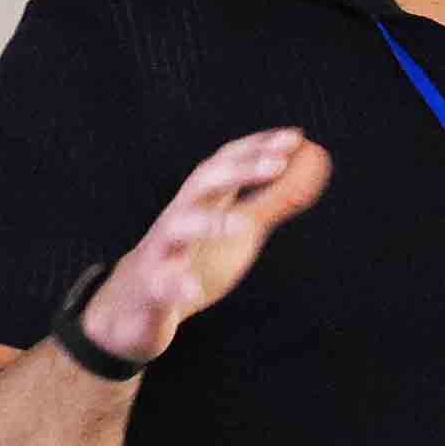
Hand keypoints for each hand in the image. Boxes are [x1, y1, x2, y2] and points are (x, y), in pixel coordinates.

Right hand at [79, 127, 331, 365]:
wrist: (133, 308)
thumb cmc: (191, 258)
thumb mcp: (237, 228)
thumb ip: (271, 201)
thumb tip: (311, 170)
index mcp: (201, 203)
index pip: (225, 164)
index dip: (257, 148)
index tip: (294, 136)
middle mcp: (178, 219)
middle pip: (203, 184)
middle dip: (239, 170)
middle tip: (278, 163)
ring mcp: (161, 253)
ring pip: (177, 229)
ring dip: (209, 223)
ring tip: (240, 224)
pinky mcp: (150, 290)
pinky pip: (161, 285)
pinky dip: (175, 284)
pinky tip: (191, 287)